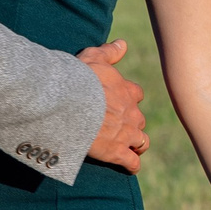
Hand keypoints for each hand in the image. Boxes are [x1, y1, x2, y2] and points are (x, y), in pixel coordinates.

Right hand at [79, 39, 147, 173]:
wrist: (69, 104)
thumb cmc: (78, 79)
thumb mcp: (93, 58)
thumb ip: (110, 52)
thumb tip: (123, 43)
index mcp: (126, 91)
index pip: (136, 95)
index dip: (129, 99)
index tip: (120, 101)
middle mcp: (131, 113)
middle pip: (139, 119)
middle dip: (132, 123)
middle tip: (119, 126)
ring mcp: (126, 134)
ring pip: (141, 142)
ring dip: (136, 144)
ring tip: (129, 148)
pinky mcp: (117, 152)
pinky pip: (132, 163)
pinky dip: (131, 165)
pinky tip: (128, 167)